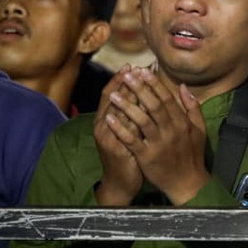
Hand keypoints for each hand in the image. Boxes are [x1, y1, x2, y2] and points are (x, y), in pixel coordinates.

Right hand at [93, 68, 142, 206]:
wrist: (121, 182)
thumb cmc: (127, 154)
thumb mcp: (127, 130)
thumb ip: (132, 111)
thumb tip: (141, 89)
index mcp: (106, 120)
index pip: (111, 93)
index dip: (121, 79)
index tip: (134, 65)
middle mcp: (103, 126)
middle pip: (112, 98)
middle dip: (125, 82)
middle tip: (137, 67)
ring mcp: (108, 138)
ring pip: (117, 112)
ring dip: (129, 96)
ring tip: (139, 81)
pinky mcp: (117, 149)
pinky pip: (125, 131)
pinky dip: (133, 119)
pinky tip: (144, 108)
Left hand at [106, 67, 209, 205]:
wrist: (189, 183)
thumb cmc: (193, 155)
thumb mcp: (199, 130)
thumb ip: (192, 108)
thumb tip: (183, 87)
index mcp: (182, 123)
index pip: (167, 98)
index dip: (154, 84)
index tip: (143, 71)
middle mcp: (171, 131)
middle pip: (153, 105)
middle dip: (139, 89)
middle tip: (127, 75)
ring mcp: (159, 144)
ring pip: (142, 121)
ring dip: (127, 106)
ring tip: (114, 94)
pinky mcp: (147, 157)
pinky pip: (132, 141)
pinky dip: (120, 129)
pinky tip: (109, 119)